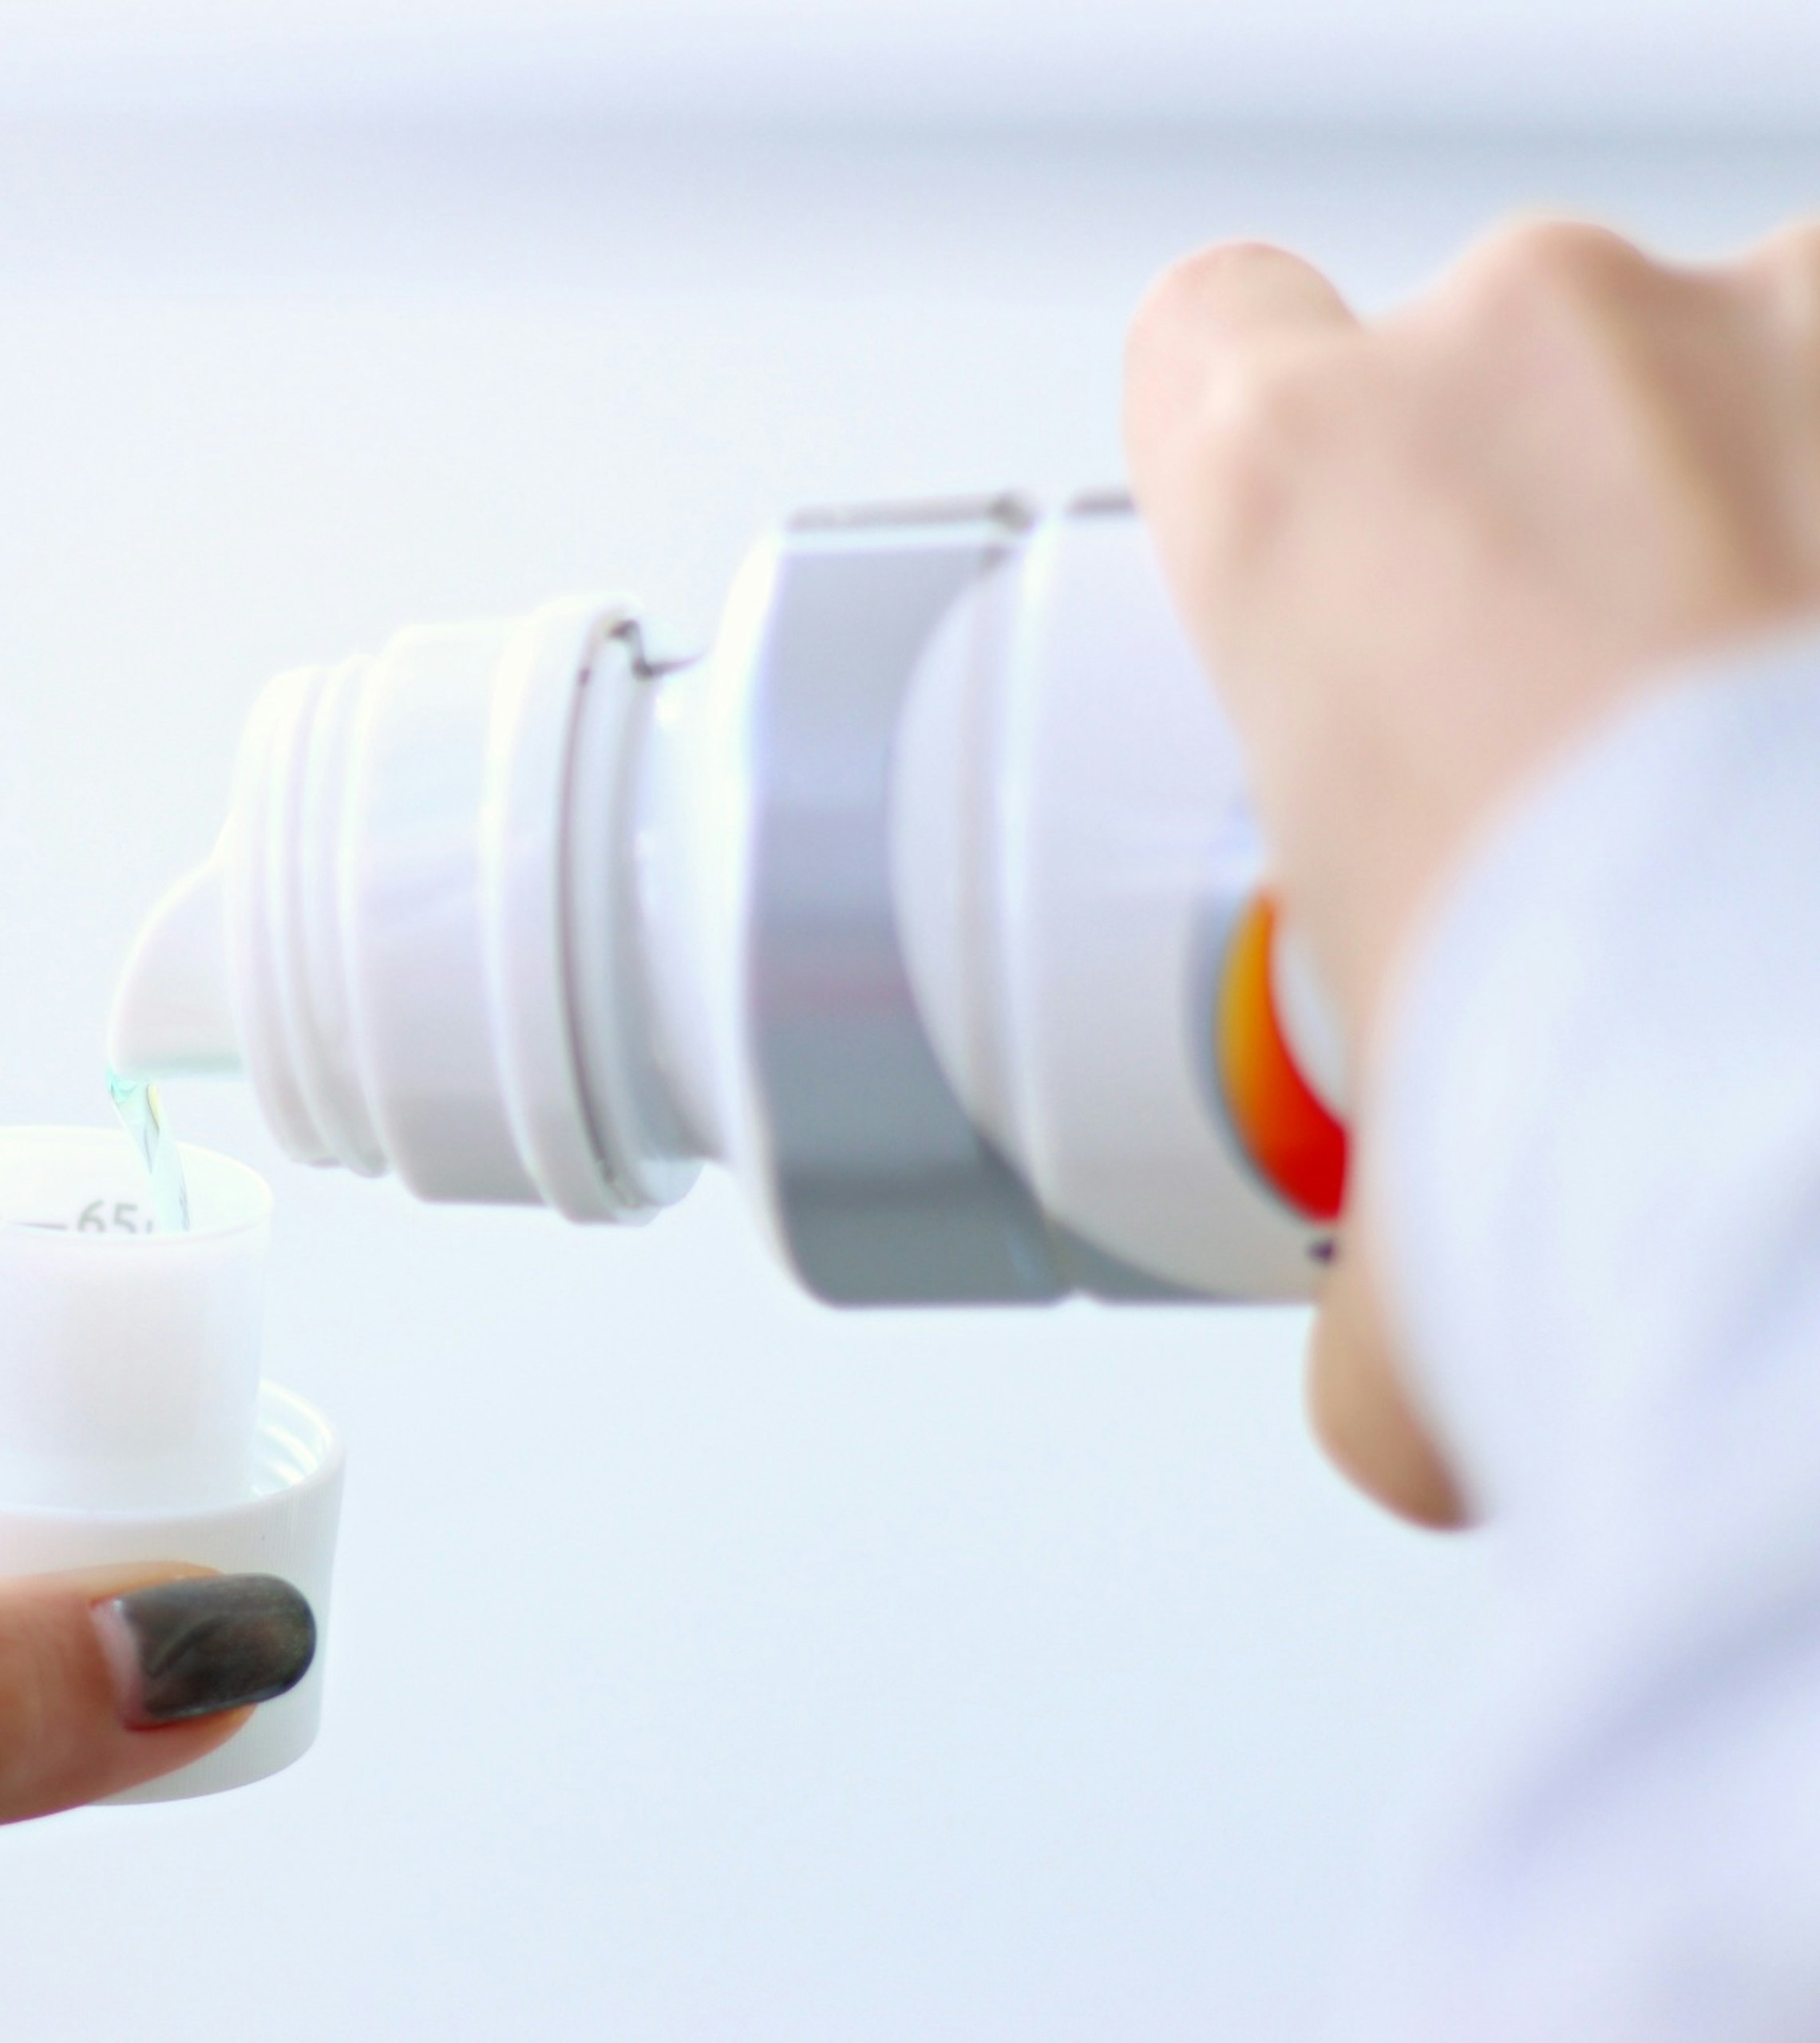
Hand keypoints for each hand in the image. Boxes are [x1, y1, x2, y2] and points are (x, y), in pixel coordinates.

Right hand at [1124, 219, 1819, 1523]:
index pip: (1211, 338)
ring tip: (1818, 742)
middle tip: (1632, 747)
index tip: (1341, 584)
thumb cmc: (1643, 1075)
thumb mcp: (1412, 1226)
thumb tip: (1405, 1390)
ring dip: (1787, 510)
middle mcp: (1535, 345)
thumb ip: (1377, 1265)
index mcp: (1303, 494)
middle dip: (1573, 524)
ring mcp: (1805, 315)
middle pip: (1509, 362)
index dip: (1266, 447)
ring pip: (1766, 362)